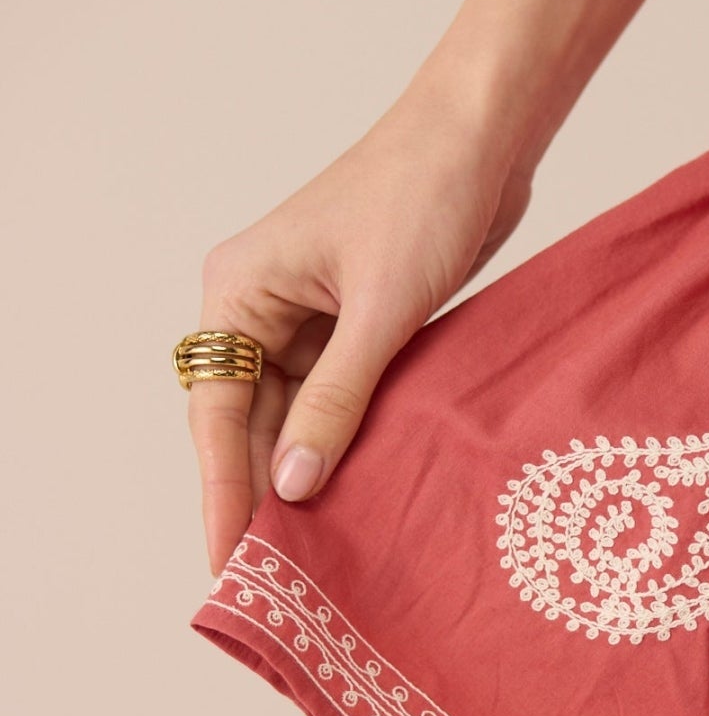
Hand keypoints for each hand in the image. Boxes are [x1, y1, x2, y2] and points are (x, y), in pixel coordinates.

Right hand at [186, 73, 532, 577]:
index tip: (228, 560)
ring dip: (311, 474)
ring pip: (297, 417)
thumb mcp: (380, 310)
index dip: (223, 492)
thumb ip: (337, 401)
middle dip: (264, 495)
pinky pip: (340, 400)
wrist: (484, 137)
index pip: (217, 413)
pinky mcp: (358, 325)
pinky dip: (349, 444)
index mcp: (240, 290)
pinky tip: (361, 496)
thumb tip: (296, 484)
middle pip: (250, 424)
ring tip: (323, 554)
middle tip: (278, 578)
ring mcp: (310, 317)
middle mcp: (262, 306)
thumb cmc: (423, 194)